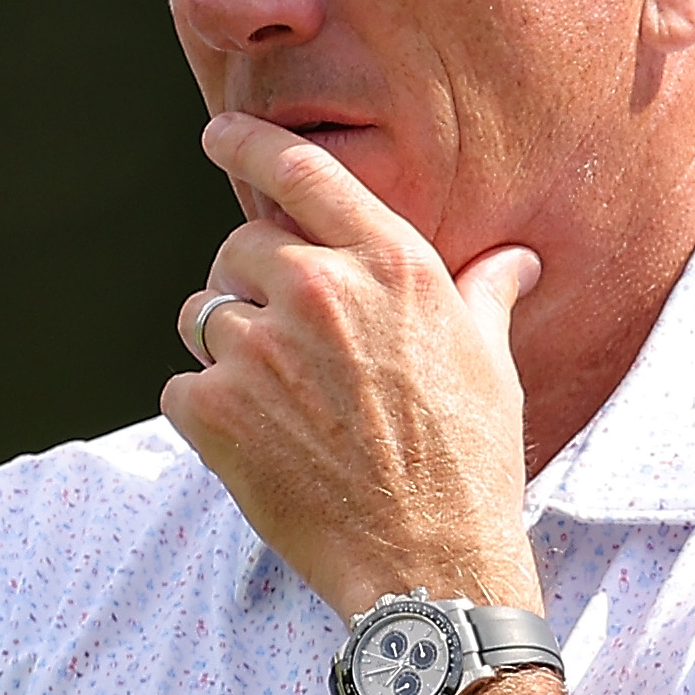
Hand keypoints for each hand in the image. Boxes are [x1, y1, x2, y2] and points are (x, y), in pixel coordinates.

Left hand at [156, 116, 544, 621]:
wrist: (430, 560)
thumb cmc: (469, 460)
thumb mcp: (488, 360)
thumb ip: (480, 293)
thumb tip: (514, 258)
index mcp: (388, 263)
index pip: (299, 169)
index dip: (246, 143)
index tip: (218, 135)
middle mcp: (319, 290)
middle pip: (238, 245)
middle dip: (248, 282)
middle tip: (283, 341)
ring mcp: (261, 349)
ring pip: (201, 315)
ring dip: (224, 349)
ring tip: (277, 401)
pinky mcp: (216, 411)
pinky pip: (180, 385)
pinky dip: (204, 411)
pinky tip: (255, 444)